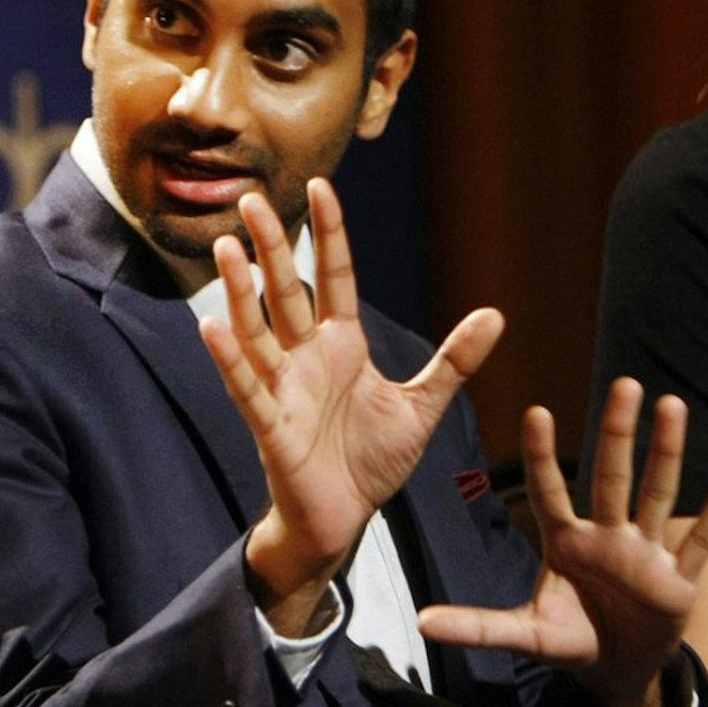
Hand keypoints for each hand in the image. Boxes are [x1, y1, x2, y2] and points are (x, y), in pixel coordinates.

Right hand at [200, 180, 502, 632]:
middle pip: (286, 291)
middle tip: (252, 198)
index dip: (328, 234)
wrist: (343, 520)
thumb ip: (454, 361)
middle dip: (271, 246)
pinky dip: (230, 358)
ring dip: (239, 291)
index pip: (333, 277)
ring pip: (257, 330)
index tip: (321, 186)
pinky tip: (210, 326)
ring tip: (224, 246)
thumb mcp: (422, 406)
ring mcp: (284, 389)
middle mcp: (306, 358)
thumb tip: (497, 314)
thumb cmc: (370, 462)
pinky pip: (247, 387)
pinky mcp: (272, 427)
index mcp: (342, 346)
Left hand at [416, 378, 707, 706]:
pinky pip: (700, 540)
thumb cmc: (570, 640)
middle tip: (624, 383)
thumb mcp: (523, 634)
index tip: (535, 411)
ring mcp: (645, 554)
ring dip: (666, 453)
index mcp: (566, 542)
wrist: (615, 671)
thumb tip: (421, 623)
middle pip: (613, 478)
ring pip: (657, 495)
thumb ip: (477, 625)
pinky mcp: (678, 580)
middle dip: (618, 434)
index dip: (542, 456)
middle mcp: (607, 537)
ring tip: (672, 404)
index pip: (551, 492)